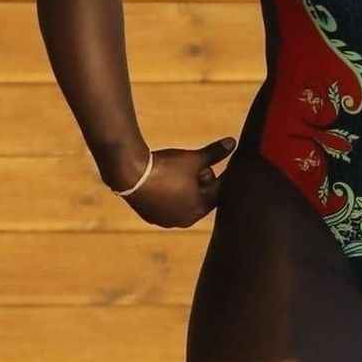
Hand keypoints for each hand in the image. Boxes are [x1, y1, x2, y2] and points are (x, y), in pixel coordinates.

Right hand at [121, 138, 236, 227]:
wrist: (128, 174)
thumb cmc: (166, 167)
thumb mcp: (194, 158)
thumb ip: (214, 153)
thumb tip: (232, 142)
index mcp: (199, 209)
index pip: (219, 192)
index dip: (223, 176)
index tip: (227, 166)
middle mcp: (184, 220)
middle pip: (201, 199)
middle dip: (203, 184)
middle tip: (202, 168)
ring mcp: (165, 220)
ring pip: (183, 203)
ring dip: (186, 190)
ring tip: (183, 174)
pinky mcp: (150, 216)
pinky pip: (166, 205)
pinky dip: (170, 194)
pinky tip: (166, 181)